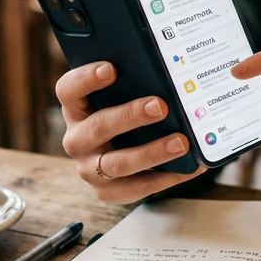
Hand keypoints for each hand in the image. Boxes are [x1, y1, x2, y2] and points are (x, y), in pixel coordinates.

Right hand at [56, 61, 205, 202]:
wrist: (125, 153)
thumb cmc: (128, 114)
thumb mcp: (124, 97)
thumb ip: (135, 84)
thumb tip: (167, 72)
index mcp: (75, 108)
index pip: (68, 90)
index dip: (86, 78)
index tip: (111, 69)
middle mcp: (76, 139)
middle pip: (97, 127)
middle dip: (130, 116)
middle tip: (160, 106)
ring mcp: (89, 168)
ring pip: (117, 163)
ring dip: (151, 152)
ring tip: (181, 142)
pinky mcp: (107, 192)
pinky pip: (137, 187)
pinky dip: (167, 177)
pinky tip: (191, 166)